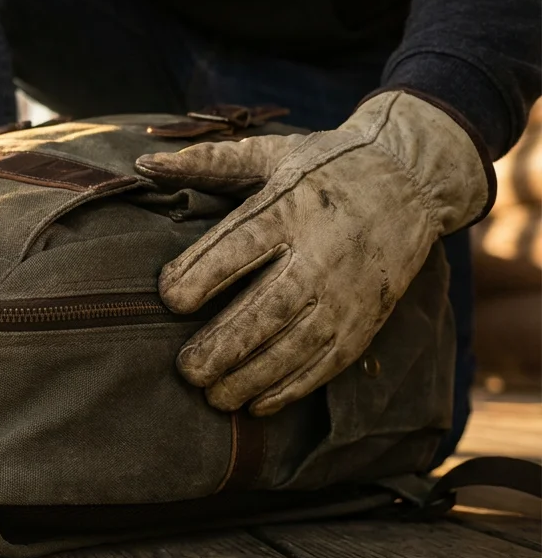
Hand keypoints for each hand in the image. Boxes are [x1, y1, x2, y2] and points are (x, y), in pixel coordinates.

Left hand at [136, 91, 492, 415]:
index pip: (236, 250)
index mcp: (289, 210)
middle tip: (186, 370)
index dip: (197, 278)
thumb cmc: (328, 166)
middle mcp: (319, 256)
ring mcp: (345, 293)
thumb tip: (144, 161)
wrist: (412, 179)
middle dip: (222, 346)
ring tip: (215, 396)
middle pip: (264, 310)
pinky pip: (326, 364)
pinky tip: (257, 404)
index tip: (169, 299)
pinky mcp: (365, 320)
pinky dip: (291, 389)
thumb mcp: (271, 153)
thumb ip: (209, 163)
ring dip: (252, 377)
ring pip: (294, 347)